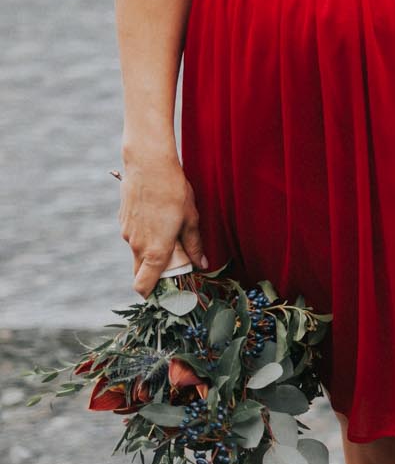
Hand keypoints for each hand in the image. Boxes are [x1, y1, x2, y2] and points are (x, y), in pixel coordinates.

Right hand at [120, 150, 204, 293]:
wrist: (148, 166)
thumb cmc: (174, 192)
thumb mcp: (191, 220)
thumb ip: (194, 245)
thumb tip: (202, 264)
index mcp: (155, 251)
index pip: (144, 284)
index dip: (150, 295)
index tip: (161, 297)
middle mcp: (137, 245)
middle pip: (140, 272)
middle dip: (153, 277)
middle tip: (172, 271)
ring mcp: (127, 233)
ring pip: (137, 252)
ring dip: (150, 254)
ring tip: (170, 239)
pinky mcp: (123, 221)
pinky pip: (134, 237)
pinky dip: (145, 238)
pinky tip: (158, 222)